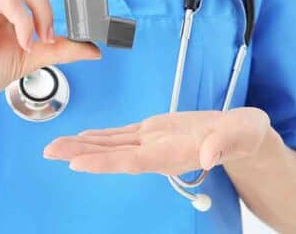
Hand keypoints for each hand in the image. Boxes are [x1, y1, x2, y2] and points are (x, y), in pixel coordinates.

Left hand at [43, 107, 270, 174]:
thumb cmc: (245, 135)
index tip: (77, 164)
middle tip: (50, 152)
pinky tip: (83, 137)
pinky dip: (100, 135)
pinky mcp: (153, 131)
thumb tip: (209, 156)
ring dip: (83, 145)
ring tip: (55, 145)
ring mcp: (152, 142)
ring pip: (111, 144)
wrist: (244, 135)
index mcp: (173, 154)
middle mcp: (156, 152)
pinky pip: (121, 134)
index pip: (132, 160)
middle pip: (112, 154)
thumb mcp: (243, 134)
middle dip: (80, 154)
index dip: (104, 162)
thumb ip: (226, 144)